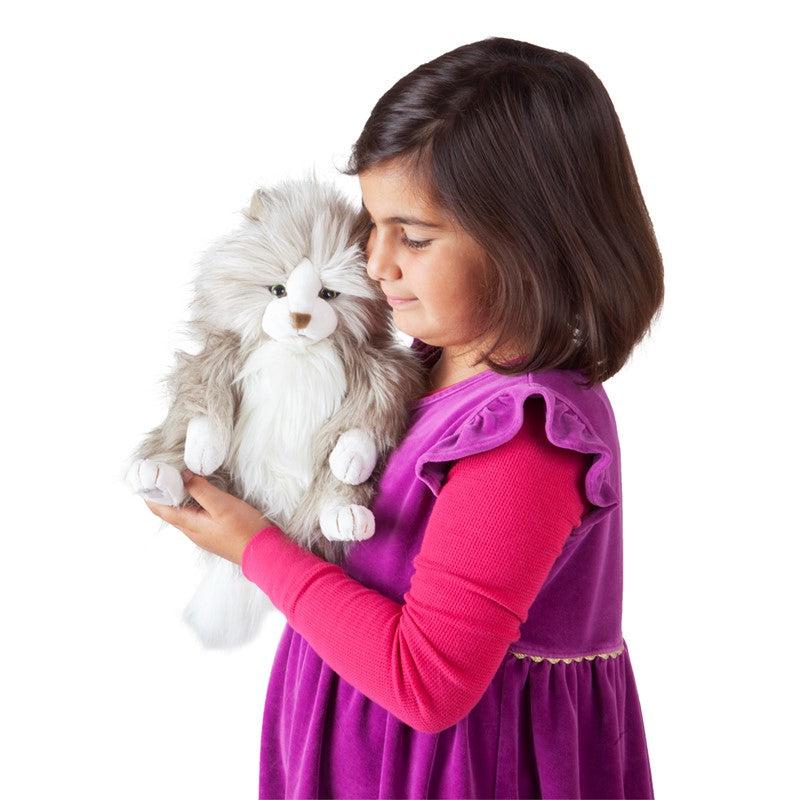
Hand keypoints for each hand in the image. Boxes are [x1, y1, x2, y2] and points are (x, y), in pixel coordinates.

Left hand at [143, 469, 274, 565]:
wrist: (264, 553)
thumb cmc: (244, 530)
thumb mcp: (222, 505)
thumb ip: (201, 490)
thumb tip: (184, 476)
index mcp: (190, 525)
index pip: (160, 508)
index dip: (150, 493)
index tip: (147, 476)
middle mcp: (193, 531)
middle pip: (169, 511)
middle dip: (162, 492)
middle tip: (161, 473)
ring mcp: (204, 533)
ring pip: (183, 513)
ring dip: (177, 496)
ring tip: (178, 478)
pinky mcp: (215, 532)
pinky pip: (196, 515)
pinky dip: (192, 501)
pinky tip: (201, 492)